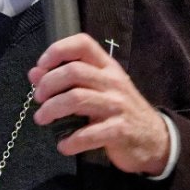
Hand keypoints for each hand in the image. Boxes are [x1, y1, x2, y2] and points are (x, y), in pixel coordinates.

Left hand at [28, 34, 169, 174]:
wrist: (155, 140)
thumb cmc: (121, 111)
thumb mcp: (98, 90)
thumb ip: (68, 80)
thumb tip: (34, 73)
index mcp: (107, 67)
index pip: (83, 44)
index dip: (58, 50)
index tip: (41, 66)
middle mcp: (113, 82)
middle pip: (74, 71)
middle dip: (48, 84)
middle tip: (38, 99)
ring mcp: (117, 106)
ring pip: (76, 98)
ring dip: (52, 110)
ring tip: (41, 119)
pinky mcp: (119, 130)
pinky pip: (89, 133)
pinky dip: (70, 141)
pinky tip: (63, 145)